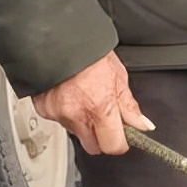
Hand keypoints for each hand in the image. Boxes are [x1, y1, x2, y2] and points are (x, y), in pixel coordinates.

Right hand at [31, 51, 153, 155]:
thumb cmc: (91, 54)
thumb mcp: (119, 77)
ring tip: (85, 99)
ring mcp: (58, 114)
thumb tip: (143, 124)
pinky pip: (60, 121)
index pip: (113, 146)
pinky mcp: (44, 111)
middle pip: (93, 146)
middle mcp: (77, 116)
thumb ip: (129, 106)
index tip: (122, 136)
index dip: (119, 142)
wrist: (60, 39)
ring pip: (76, 133)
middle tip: (104, 119)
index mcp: (101, 108)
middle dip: (101, 137)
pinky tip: (69, 96)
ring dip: (83, 123)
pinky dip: (66, 113)